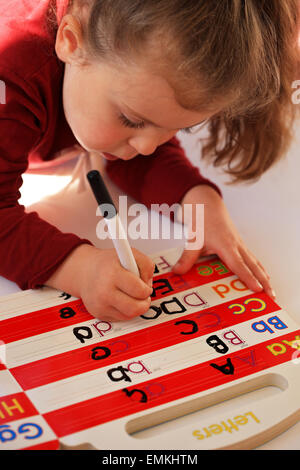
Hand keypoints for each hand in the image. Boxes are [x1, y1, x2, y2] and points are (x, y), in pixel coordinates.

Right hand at [46, 244, 154, 320]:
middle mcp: (104, 291)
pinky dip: (126, 310)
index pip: (139, 290)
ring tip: (132, 295)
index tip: (145, 286)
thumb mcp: (129, 253)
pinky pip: (122, 318)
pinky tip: (121, 299)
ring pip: (130, 315)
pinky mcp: (99, 314)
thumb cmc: (108, 263)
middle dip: (144, 301)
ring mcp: (101, 305)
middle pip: (136, 308)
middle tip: (142, 294)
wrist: (84, 271)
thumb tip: (148, 283)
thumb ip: (146, 264)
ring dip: (136, 306)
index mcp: (112, 273)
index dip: (147, 289)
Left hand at [172, 185, 275, 299]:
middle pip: (253, 266)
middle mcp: (236, 245)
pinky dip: (260, 269)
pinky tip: (264, 277)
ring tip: (272, 292)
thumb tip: (177, 272)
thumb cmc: (202, 221)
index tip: (257, 288)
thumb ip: (187, 257)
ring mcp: (240, 245)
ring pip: (255, 263)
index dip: (247, 277)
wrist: (207, 205)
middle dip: (263, 282)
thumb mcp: (193, 240)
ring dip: (264, 277)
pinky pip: (252, 259)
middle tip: (271, 296)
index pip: (238, 264)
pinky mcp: (240, 245)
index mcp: (226, 244)